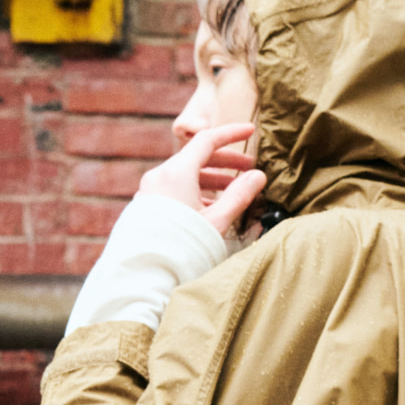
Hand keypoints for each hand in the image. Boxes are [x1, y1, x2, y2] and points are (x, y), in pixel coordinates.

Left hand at [140, 120, 266, 238]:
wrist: (146, 273)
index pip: (207, 140)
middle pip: (196, 157)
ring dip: (212, 178)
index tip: (250, 131)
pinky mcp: (149, 206)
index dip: (231, 134)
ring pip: (186, 175)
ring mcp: (152, 191)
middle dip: (226, 161)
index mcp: (176, 173)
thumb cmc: (183, 247)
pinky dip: (197, 191)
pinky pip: (175, 189)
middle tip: (249, 168)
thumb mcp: (217, 221)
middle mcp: (160, 176)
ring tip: (234, 189)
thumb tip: (258, 176)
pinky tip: (212, 206)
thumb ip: (239, 196)